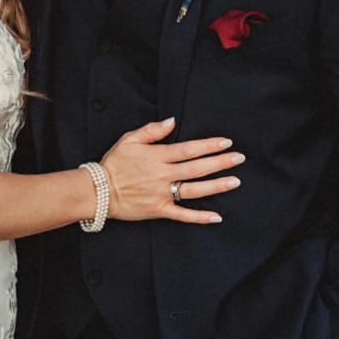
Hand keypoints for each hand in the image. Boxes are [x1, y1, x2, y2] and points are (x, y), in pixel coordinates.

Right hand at [100, 118, 243, 224]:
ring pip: (194, 190)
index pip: (189, 149)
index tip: (226, 142)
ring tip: (235, 181)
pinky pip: (183, 215)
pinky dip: (200, 217)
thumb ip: (152, 130)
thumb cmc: (114, 163)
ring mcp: (162, 194)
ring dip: (216, 186)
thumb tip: (172, 121)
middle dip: (220, 162)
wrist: (98, 191)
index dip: (209, 145)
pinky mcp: (159, 210)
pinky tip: (216, 216)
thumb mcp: (129, 139)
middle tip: (239, 158)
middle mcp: (163, 175)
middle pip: (197, 168)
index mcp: (157, 156)